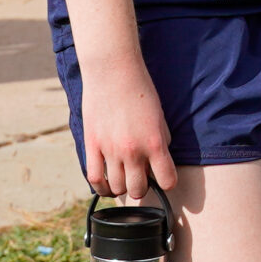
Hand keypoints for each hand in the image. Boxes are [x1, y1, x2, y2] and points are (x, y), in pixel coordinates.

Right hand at [80, 60, 177, 199]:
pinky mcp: (92, 146)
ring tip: (125, 180)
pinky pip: (94, 178)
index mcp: (154, 143)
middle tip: (142, 179)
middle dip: (143, 188)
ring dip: (122, 187)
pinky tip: (107, 186)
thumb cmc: (140, 90)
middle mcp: (133, 151)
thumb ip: (161, 140)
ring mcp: (110, 150)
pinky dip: (101, 187)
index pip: (167, 180)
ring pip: (117, 187)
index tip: (165, 178)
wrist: (113, 72)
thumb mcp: (160, 115)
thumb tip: (159, 158)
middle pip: (138, 189)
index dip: (168, 182)